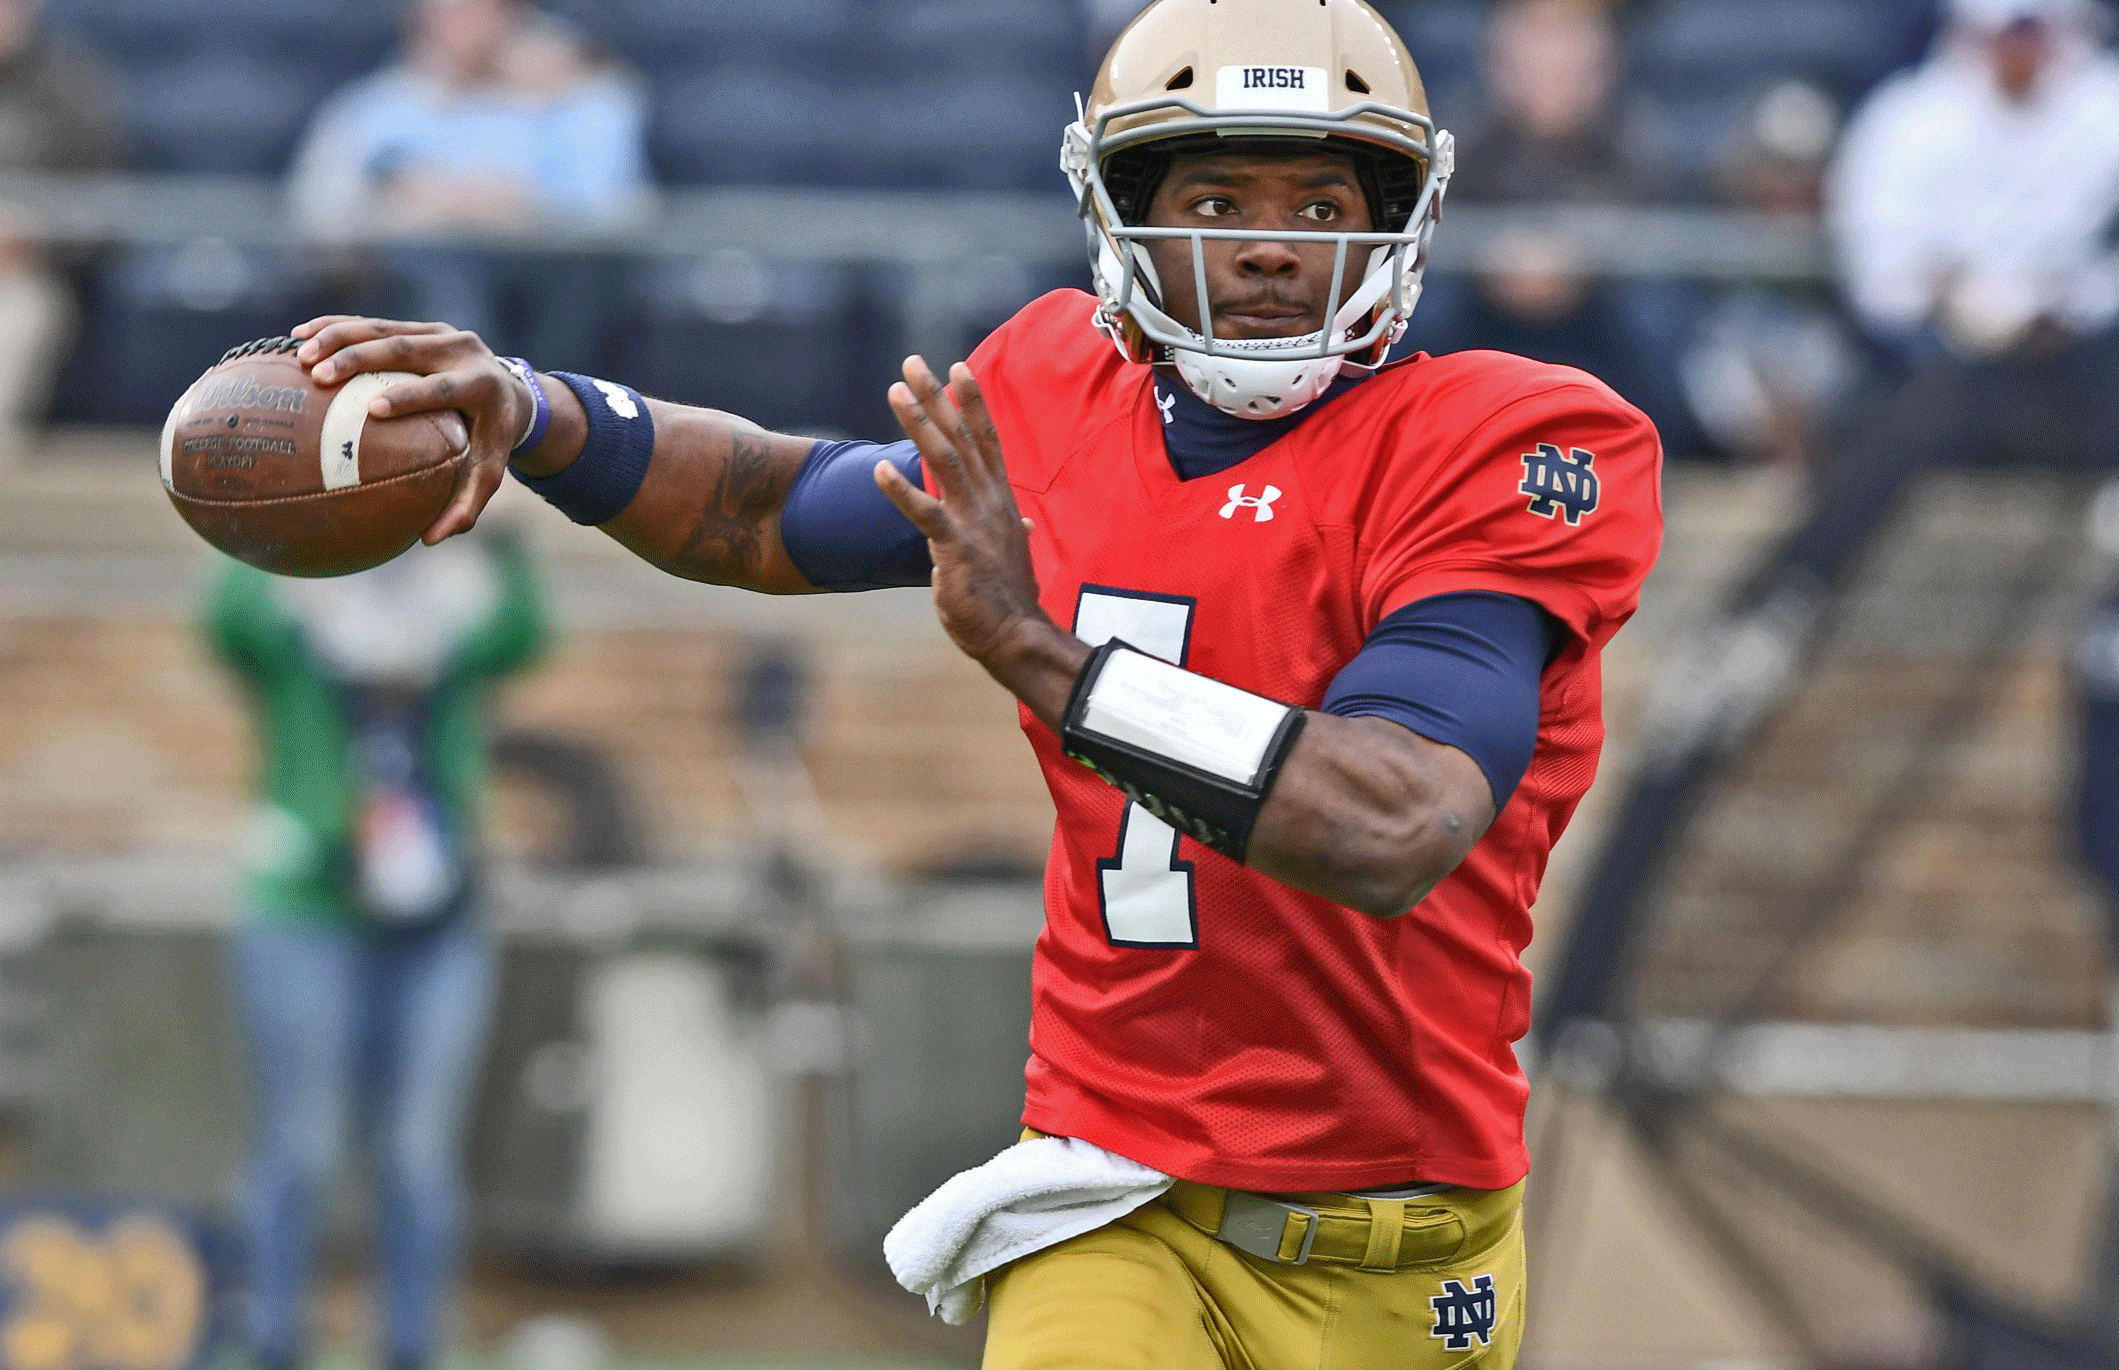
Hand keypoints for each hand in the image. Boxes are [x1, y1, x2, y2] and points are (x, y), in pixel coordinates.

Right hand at [291, 316, 533, 542]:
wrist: (512, 393)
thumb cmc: (492, 441)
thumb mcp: (489, 474)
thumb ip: (466, 506)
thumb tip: (429, 540)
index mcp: (481, 385)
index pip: (443, 388)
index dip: (410, 395)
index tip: (374, 408)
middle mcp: (462, 351)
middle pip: (405, 349)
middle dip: (359, 359)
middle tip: (319, 375)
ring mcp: (439, 333)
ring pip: (384, 329)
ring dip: (338, 337)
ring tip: (300, 354)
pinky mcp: (420, 327)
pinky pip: (374, 323)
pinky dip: (335, 327)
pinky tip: (298, 335)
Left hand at [877, 357, 1082, 710]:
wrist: (1016, 635)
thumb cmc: (1009, 598)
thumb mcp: (1012, 555)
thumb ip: (1012, 530)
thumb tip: (1026, 524)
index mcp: (1000, 500)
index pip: (986, 439)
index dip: (971, 401)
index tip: (957, 366)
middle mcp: (989, 502)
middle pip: (961, 437)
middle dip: (937, 397)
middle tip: (913, 362)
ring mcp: (973, 523)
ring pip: (944, 461)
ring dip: (919, 424)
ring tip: (895, 392)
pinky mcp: (956, 549)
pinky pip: (926, 514)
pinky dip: (902, 491)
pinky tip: (879, 470)